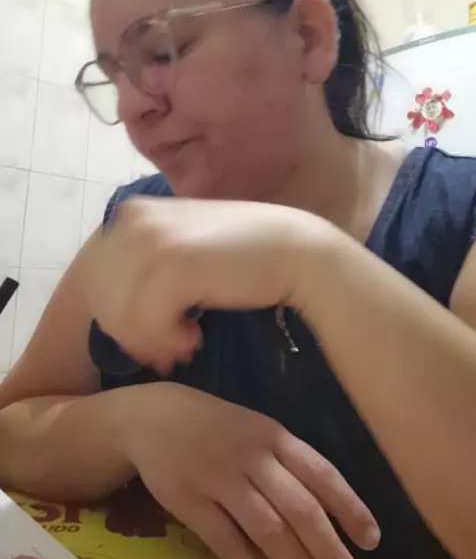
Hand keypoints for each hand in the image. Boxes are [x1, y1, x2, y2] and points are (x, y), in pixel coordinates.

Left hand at [89, 197, 323, 370]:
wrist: (296, 250)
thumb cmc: (240, 255)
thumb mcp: (181, 246)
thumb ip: (143, 265)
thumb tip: (108, 316)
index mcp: (132, 212)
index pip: (97, 279)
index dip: (120, 314)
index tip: (154, 332)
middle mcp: (135, 220)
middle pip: (103, 300)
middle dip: (134, 333)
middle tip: (173, 345)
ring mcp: (152, 239)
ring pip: (120, 316)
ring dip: (152, 342)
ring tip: (187, 343)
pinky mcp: (174, 264)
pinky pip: (145, 324)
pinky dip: (168, 342)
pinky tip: (196, 337)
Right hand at [121, 382, 378, 558]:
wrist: (154, 416)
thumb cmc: (218, 428)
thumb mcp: (257, 431)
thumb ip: (289, 467)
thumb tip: (330, 516)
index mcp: (275, 436)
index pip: (322, 473)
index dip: (350, 507)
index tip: (372, 541)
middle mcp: (253, 456)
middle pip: (301, 510)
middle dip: (332, 554)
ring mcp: (220, 478)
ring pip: (269, 530)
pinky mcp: (190, 502)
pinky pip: (228, 543)